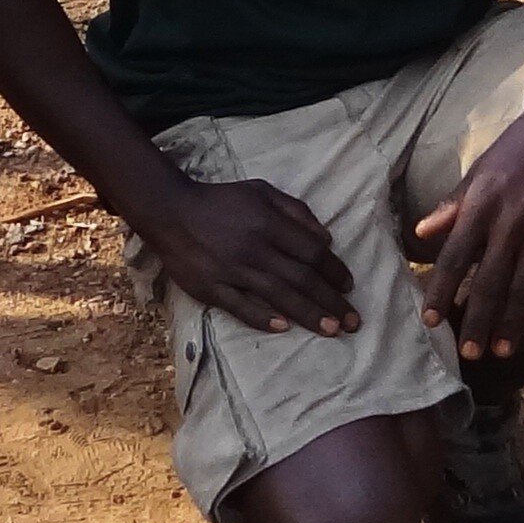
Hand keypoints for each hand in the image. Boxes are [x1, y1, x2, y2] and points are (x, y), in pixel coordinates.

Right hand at [136, 174, 359, 335]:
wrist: (170, 211)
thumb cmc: (221, 201)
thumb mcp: (261, 192)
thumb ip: (296, 211)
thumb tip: (327, 239)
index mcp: (267, 223)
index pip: (311, 251)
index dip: (334, 270)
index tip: (349, 286)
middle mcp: (253, 248)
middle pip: (301, 278)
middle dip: (331, 302)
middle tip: (353, 321)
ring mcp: (231, 270)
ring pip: (278, 296)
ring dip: (308, 315)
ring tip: (332, 330)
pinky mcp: (211, 287)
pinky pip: (240, 307)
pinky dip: (263, 318)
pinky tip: (284, 328)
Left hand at [414, 102, 523, 362]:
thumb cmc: (515, 150)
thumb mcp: (478, 171)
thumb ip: (452, 206)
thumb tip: (420, 232)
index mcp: (482, 205)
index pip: (455, 257)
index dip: (441, 291)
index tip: (431, 321)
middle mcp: (511, 223)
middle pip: (490, 282)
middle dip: (478, 321)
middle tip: (468, 353)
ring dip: (511, 323)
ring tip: (500, 350)